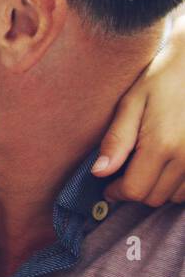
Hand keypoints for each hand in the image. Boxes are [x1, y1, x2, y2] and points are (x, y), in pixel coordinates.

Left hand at [94, 16, 184, 205]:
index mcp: (162, 145)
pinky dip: (177, 184)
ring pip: (174, 196)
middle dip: (134, 190)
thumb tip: (99, 172)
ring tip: (147, 165)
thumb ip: (116, 140)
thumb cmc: (162, 79)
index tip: (107, 185)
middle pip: (154, 197)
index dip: (116, 192)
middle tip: (124, 173)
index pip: (135, 190)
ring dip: (157, 188)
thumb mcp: (131, 103)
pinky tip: (166, 165)